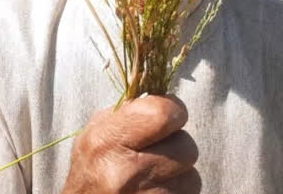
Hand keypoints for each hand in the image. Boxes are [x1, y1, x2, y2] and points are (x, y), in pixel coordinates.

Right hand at [62, 95, 199, 193]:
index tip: (167, 117)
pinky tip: (155, 192)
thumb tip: (163, 97)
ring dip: (179, 175)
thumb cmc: (91, 170)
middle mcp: (125, 172)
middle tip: (158, 151)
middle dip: (176, 146)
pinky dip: (176, 193)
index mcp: (107, 140)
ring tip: (155, 177)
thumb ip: (128, 113)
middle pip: (186, 146)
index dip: (172, 111)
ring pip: (192, 176)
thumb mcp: (96, 134)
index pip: (163, 113)